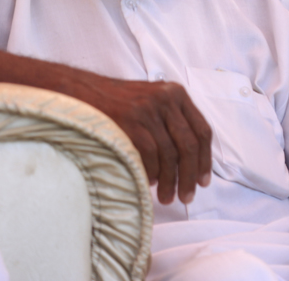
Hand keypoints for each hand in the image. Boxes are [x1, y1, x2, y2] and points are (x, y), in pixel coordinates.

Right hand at [71, 75, 212, 205]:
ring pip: (170, 154)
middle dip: (190, 176)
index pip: (202, 130)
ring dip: (170, 181)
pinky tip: (148, 182)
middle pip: (190, 145)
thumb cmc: (120, 103)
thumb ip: (173, 122)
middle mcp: (167, 99)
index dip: (205, 159)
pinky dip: (151, 173)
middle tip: (187, 197)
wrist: (83, 91)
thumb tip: (191, 162)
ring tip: (166, 197)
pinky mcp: (131, 121)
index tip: (203, 181)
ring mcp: (149, 109)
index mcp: (177, 94)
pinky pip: (150, 155)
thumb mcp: (153, 102)